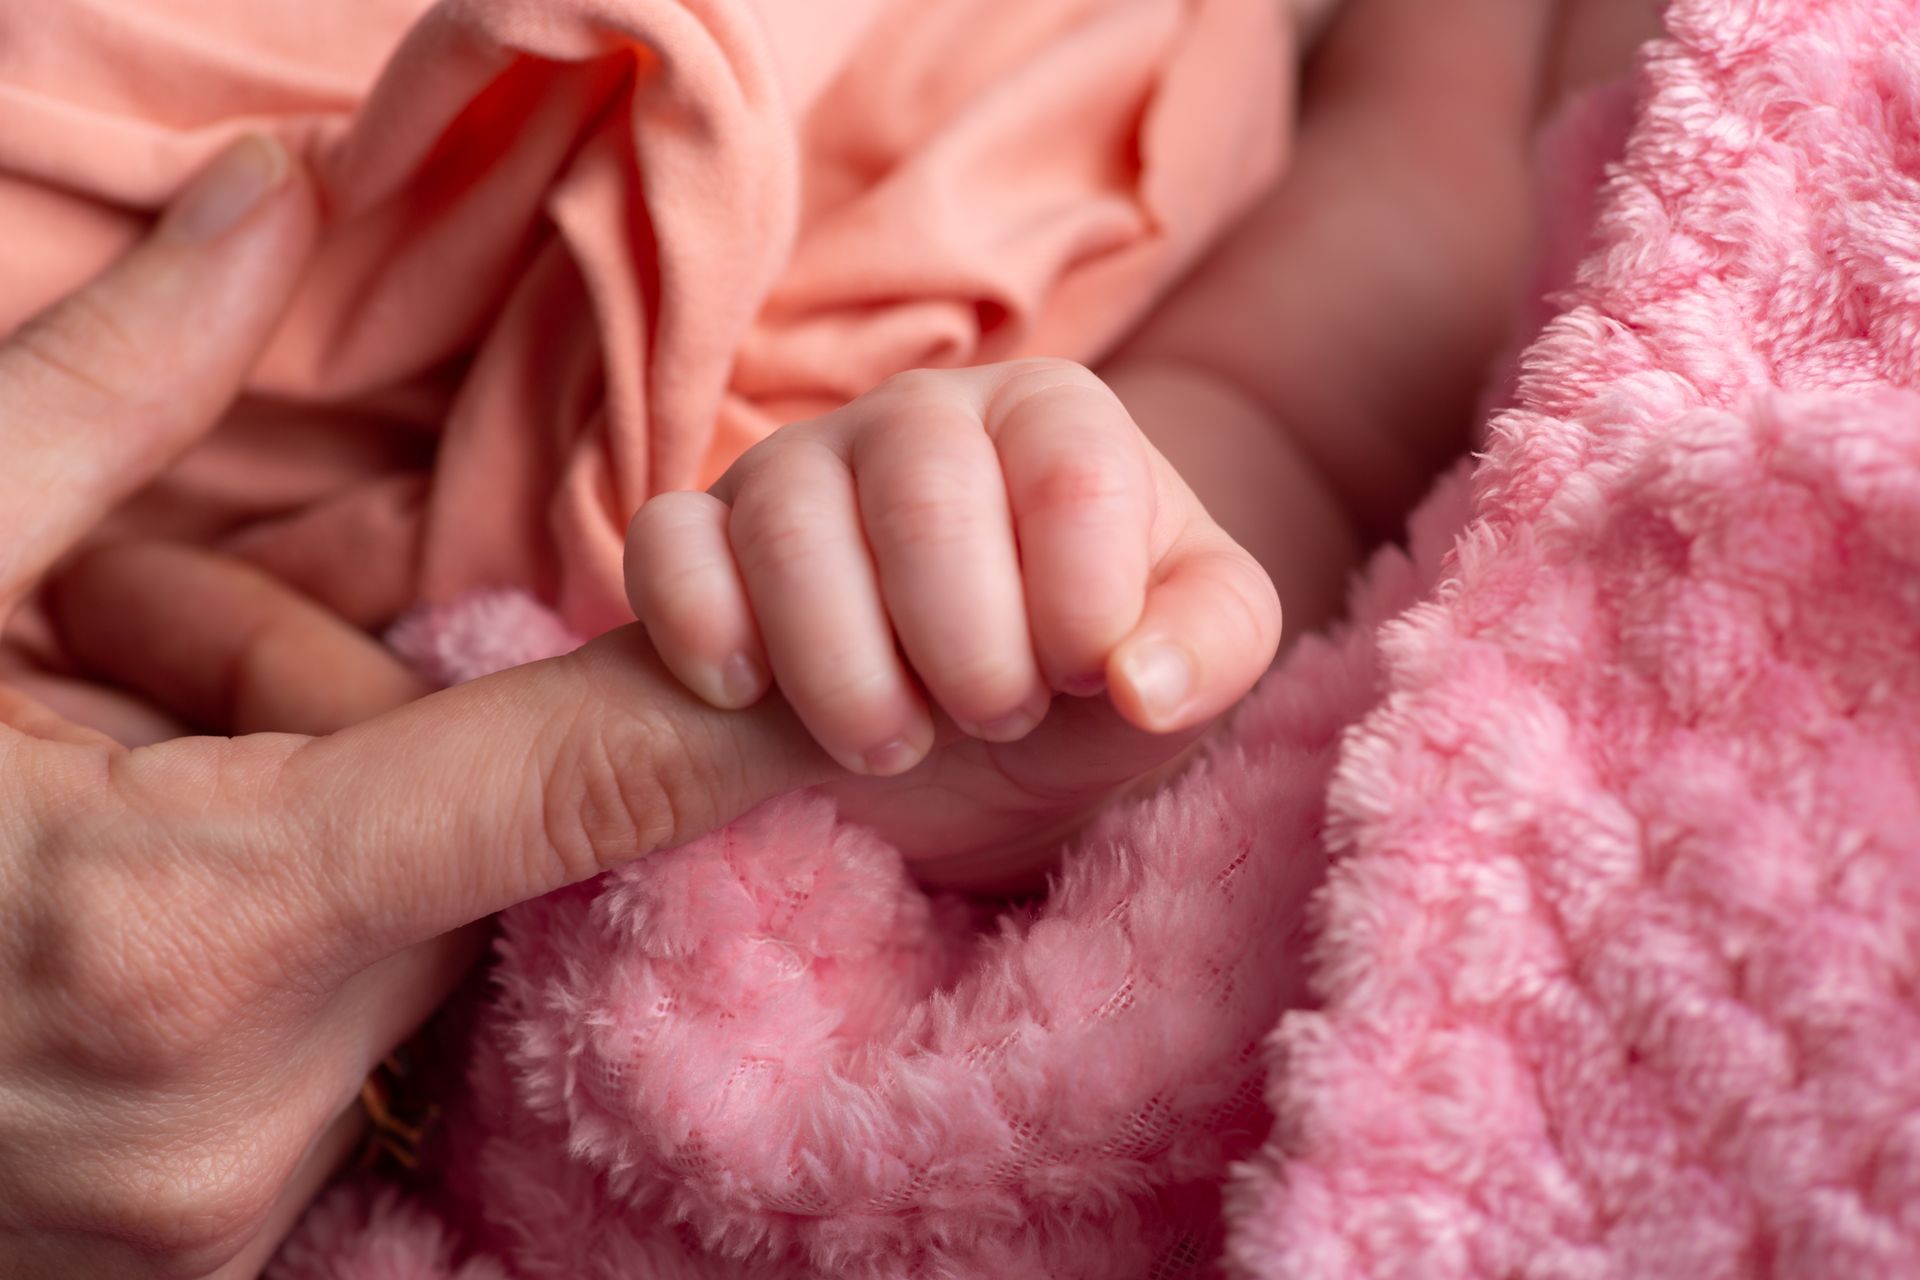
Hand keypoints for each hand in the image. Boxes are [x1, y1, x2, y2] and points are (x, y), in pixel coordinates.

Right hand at [0, 138, 832, 1278]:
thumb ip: (98, 399)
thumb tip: (267, 201)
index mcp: (184, 920)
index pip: (566, 783)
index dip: (745, 715)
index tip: (902, 679)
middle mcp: (229, 1098)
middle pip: (449, 853)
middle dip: (334, 739)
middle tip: (119, 689)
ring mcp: (206, 1209)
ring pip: (383, 949)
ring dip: (289, 847)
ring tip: (76, 800)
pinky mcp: (185, 1260)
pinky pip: (318, 1050)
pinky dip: (255, 967)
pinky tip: (95, 928)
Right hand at [624, 360, 1281, 874]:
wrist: (971, 734)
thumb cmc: (1083, 679)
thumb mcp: (1178, 668)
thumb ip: (1209, 647)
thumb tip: (1141, 679)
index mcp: (1055, 417)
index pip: (1071, 468)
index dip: (1079, 598)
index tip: (1084, 681)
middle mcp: (921, 417)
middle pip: (925, 487)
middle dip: (965, 639)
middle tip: (991, 720)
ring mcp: (799, 468)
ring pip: (789, 520)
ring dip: (843, 663)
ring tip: (888, 743)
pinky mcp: (703, 535)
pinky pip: (667, 545)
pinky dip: (700, 624)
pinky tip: (745, 694)